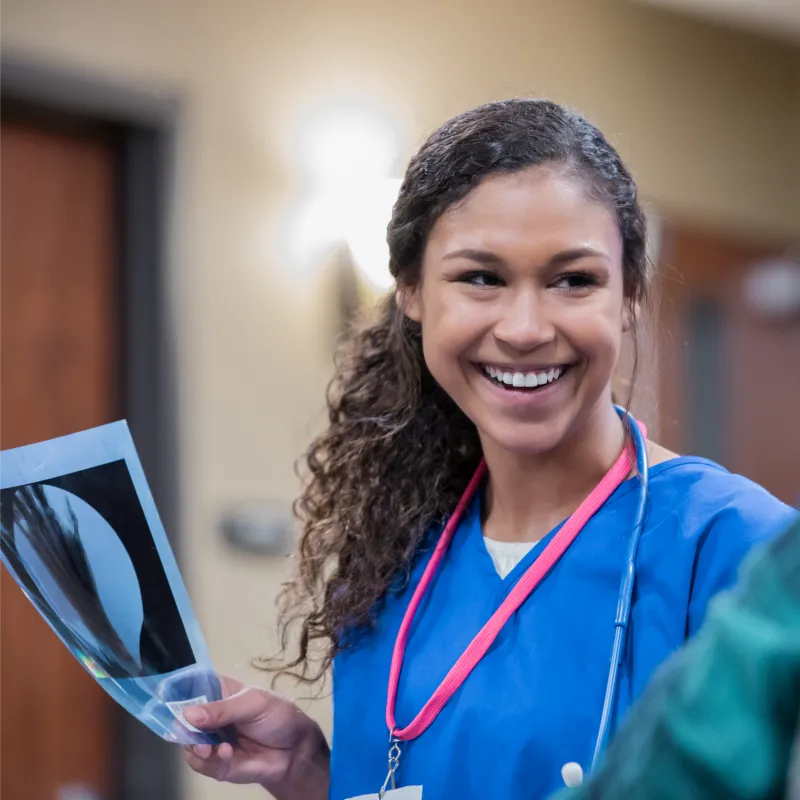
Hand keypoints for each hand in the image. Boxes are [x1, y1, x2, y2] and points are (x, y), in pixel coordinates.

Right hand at [182, 675, 329, 799]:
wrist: (295, 751)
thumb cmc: (277, 716)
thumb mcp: (254, 703)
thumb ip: (222, 710)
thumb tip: (188, 715)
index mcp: (217, 691)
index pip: (189, 687)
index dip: (174, 692)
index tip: (163, 698)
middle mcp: (209, 715)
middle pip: (181, 719)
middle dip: (183, 728)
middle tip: (193, 733)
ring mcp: (210, 740)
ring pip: (186, 744)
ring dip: (196, 747)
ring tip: (210, 748)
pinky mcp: (215, 763)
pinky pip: (200, 764)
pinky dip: (209, 761)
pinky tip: (226, 754)